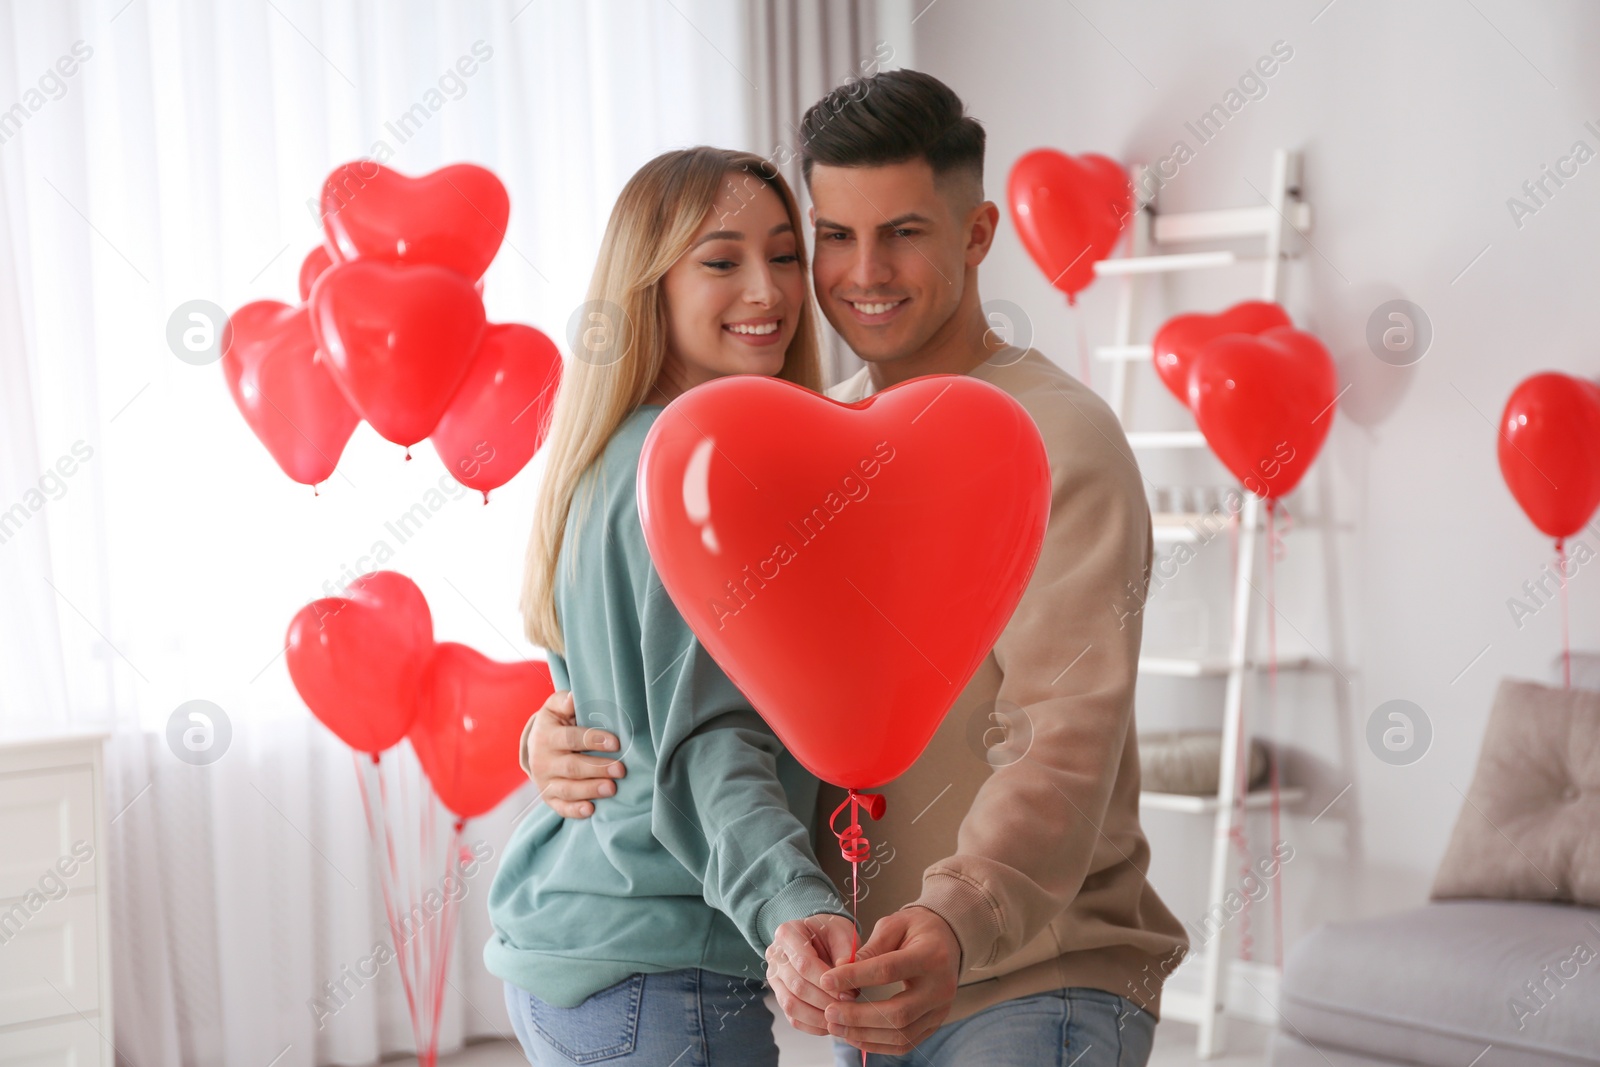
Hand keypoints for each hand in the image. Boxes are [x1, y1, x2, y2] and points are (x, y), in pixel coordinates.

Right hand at [526, 690, 624, 817]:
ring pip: (567, 789)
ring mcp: (544, 781)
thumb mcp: (555, 707)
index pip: (570, 739)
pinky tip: (591, 810)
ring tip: (612, 788)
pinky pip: (560, 807)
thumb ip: (564, 701)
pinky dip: (575, 811)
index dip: (593, 741)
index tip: (616, 743)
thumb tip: (573, 698)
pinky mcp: (548, 797)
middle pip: (571, 767)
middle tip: (621, 770)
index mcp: (545, 735)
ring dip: (590, 790)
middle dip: (597, 768)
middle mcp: (542, 760)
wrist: (536, 744)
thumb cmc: (556, 722)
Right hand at [765, 913, 859, 1034]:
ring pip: (791, 1004)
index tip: (848, 992)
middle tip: (848, 1008)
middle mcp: (775, 955)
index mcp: (788, 933)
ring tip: (840, 1018)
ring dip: (817, 1017)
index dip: (826, 981)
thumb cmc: (831, 933)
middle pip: (797, 986)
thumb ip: (847, 954)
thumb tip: (847, 985)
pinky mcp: (780, 995)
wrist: (818, 936)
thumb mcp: (842, 932)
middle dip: (824, 1001)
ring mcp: (775, 977)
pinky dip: (811, 1025)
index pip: (804, 962)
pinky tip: (830, 1025)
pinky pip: (792, 1017)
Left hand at [818, 906, 959, 1053]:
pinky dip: (877, 1044)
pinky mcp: (934, 1024)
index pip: (888, 970)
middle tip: (829, 1012)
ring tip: (835, 1026)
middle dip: (858, 1016)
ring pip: (901, 1034)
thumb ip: (870, 948)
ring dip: (864, 1034)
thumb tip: (841, 969)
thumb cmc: (917, 929)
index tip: (826, 980)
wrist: (948, 941)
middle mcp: (940, 988)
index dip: (855, 977)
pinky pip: (905, 1043)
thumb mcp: (894, 925)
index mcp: (931, 956)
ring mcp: (940, 1010)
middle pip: (897, 1012)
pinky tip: (854, 1036)